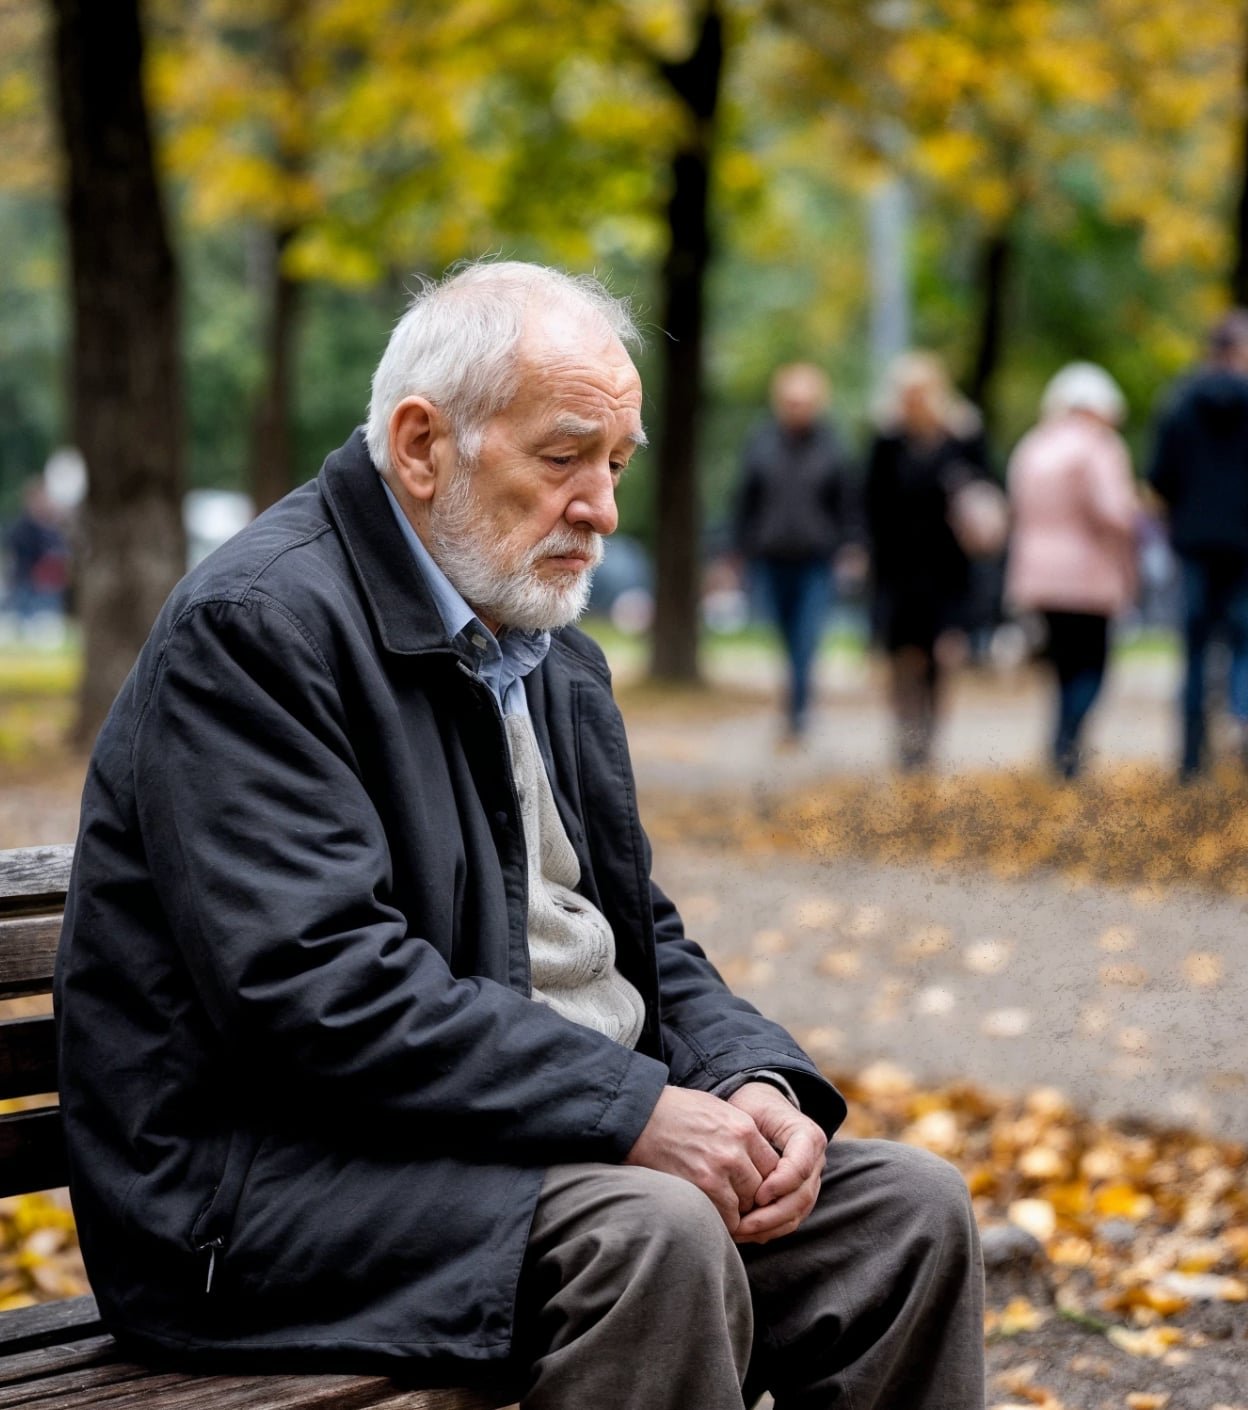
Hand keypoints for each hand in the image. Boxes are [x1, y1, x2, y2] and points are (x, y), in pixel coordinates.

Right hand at [624, 1086, 780, 1234]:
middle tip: (735, 1200)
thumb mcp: (716, 1109)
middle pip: (762, 1188)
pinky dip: (721, 1221)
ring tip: (720, 1207)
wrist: (639, 1116)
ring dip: (735, 1211)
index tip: (750, 1184)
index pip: (773, 1165)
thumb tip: (754, 1157)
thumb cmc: (674, 1111)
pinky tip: (710, 1214)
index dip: (762, 1178)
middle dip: (751, 1197)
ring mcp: (720, 1170)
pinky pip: (726, 1217)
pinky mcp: (702, 1187)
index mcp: (744, 1128)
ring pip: (745, 1206)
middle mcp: (737, 1149)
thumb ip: (740, 1133)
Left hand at [726, 1083, 827, 1244]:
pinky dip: (770, 1229)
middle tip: (742, 1224)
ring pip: (798, 1212)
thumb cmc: (751, 1108)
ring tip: (741, 1232)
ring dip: (770, 1228)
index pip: (801, 1167)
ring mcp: (811, 1180)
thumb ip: (753, 1138)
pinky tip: (747, 1233)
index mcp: (808, 1136)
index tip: (756, 1194)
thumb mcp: (751, 1111)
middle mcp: (816, 1160)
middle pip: (802, 1197)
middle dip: (772, 1215)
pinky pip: (791, 1218)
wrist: (760, 1106)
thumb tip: (747, 1177)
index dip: (781, 1184)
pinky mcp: (800, 1194)